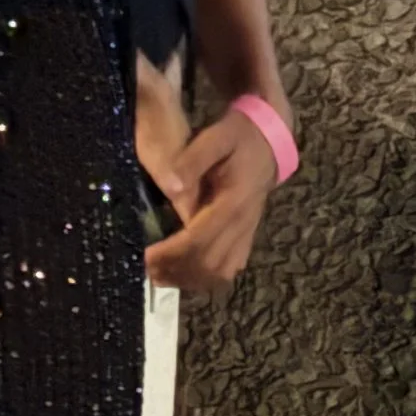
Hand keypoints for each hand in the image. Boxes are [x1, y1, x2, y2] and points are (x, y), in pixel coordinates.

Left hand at [144, 100, 283, 298]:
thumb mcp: (216, 136)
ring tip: (159, 275)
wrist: (271, 139)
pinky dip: (204, 278)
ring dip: (188, 279)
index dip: (170, 253)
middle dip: (175, 271)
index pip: (199, 240)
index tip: (145, 256)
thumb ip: (193, 160)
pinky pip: (227, 269)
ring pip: (219, 273)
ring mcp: (247, 233)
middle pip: (208, 263)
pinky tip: (183, 273)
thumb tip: (171, 187)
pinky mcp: (246, 236)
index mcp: (234, 202)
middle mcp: (243, 224)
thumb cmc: (239, 136)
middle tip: (145, 268)